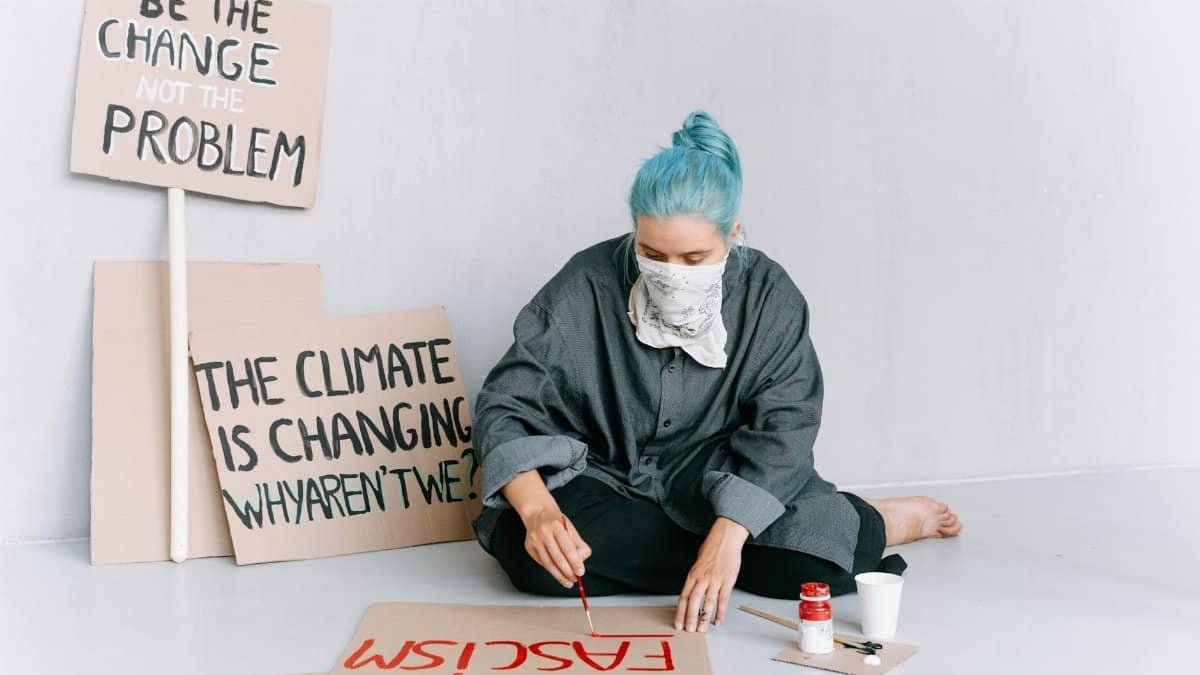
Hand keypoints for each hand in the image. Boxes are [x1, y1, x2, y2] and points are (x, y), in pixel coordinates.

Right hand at [520, 506, 591, 588]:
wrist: (537, 512)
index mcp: (556, 525)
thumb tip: (581, 562)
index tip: (580, 572)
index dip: (575, 562)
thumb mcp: (570, 528)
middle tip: (574, 579)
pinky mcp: (528, 546)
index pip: (567, 547)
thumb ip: (578, 544)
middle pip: (557, 557)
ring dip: (559, 575)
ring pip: (548, 563)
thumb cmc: (557, 522)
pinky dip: (550, 570)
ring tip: (567, 582)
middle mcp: (543, 532)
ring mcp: (534, 540)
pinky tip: (557, 573)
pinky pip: (541, 562)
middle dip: (567, 572)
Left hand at [675, 517, 747, 631]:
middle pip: (694, 602)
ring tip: (702, 629)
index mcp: (693, 575)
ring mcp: (715, 580)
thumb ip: (695, 579)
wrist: (725, 539)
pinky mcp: (727, 581)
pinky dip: (721, 611)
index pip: (683, 597)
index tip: (678, 623)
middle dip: (690, 618)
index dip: (680, 612)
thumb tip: (691, 594)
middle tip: (689, 630)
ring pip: (708, 603)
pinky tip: (718, 620)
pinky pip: (723, 599)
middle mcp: (702, 579)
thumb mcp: (697, 563)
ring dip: (704, 618)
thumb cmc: (711, 549)